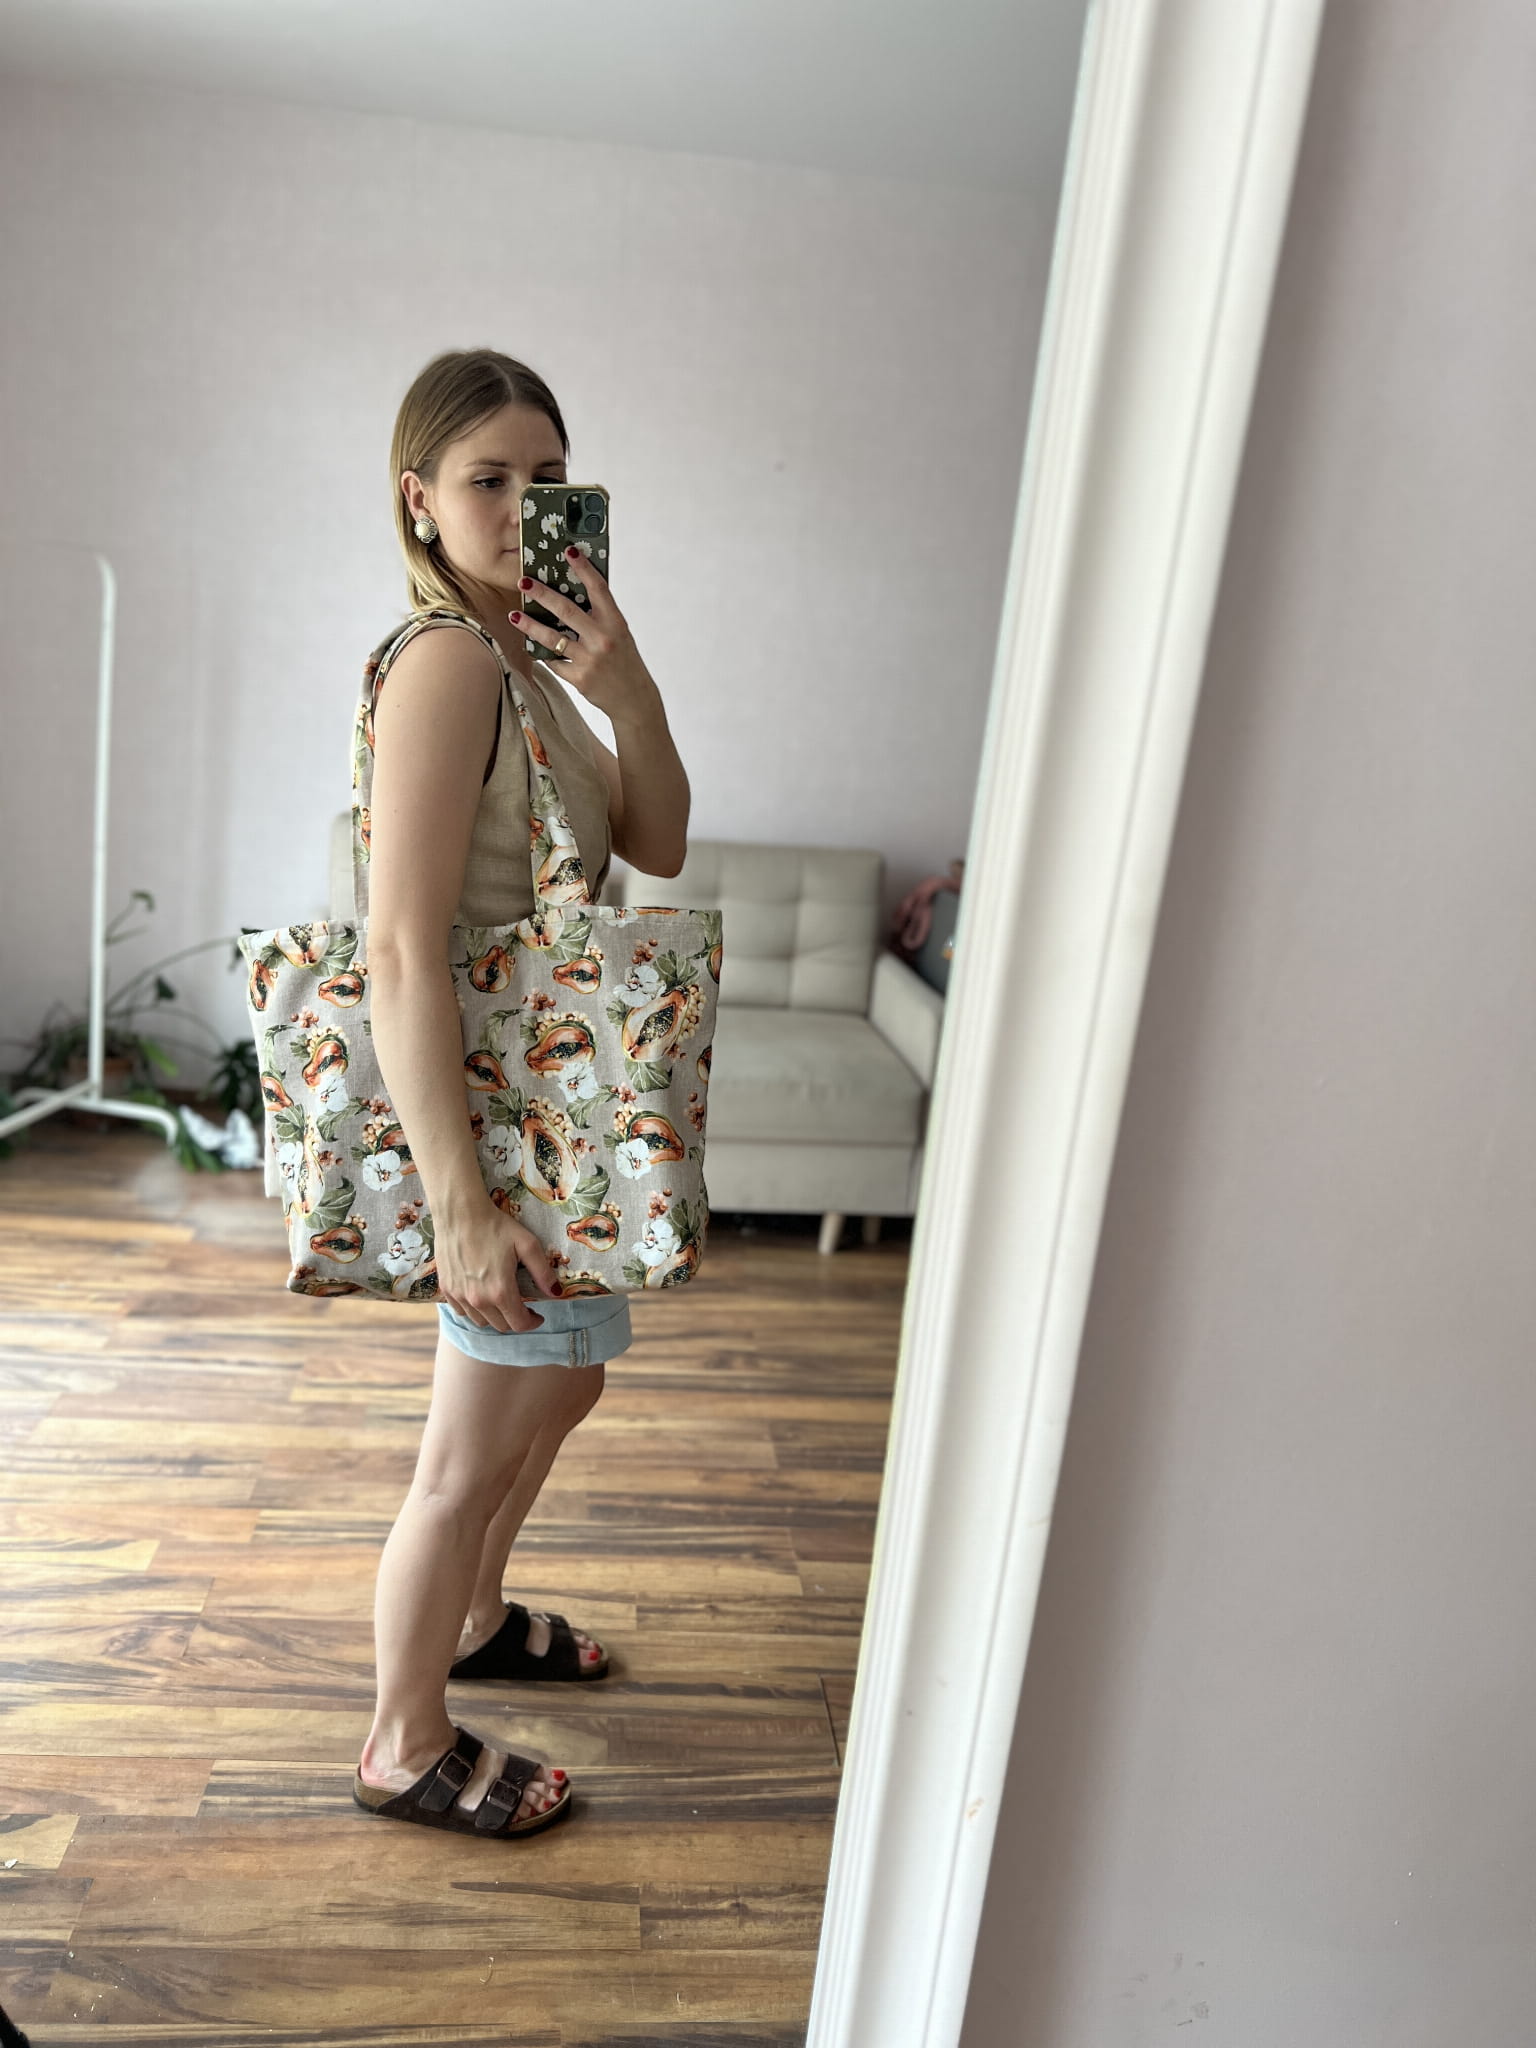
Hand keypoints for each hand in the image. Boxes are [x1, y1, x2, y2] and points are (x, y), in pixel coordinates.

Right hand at [435, 1200, 560, 1333]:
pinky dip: (474, 1310)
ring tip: (502, 1301)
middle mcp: (478, 1300)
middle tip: (523, 1307)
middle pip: (501, 1326)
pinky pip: (462, 1312)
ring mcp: (459, 1296)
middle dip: (516, 1320)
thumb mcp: (527, 1245)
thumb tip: (556, 1293)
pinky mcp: (446, 1289)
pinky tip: (481, 1295)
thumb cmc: (495, 1226)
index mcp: (500, 1291)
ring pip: (481, 1321)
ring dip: (495, 1316)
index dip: (532, 1322)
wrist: (460, 1213)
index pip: (519, 1323)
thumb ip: (543, 1272)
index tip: (537, 1316)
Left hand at [509, 546, 657, 725]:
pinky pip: (554, 661)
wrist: (634, 699)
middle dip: (542, 594)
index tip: (568, 550)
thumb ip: (600, 616)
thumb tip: (574, 592)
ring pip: (552, 637)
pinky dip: (544, 654)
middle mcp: (603, 639)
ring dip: (530, 625)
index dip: (583, 568)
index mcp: (616, 623)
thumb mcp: (619, 634)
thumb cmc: (624, 661)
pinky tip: (534, 647)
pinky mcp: (579, 677)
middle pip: (567, 610)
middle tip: (524, 581)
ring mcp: (590, 659)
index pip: (598, 589)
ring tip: (515, 614)